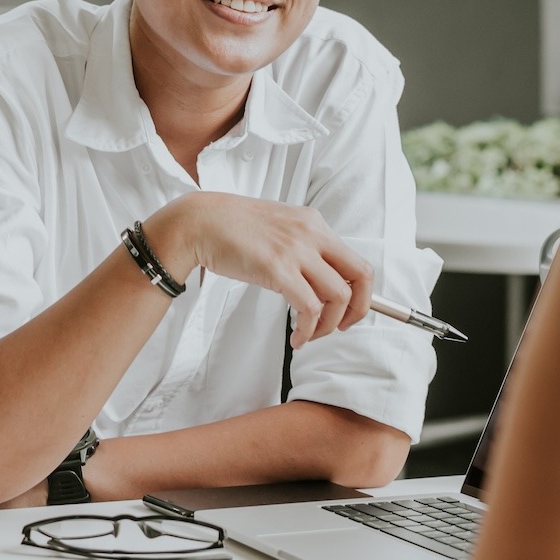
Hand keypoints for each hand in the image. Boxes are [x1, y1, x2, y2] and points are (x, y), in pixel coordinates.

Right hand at [143, 193, 372, 346]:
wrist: (198, 222)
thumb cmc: (230, 228)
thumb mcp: (278, 228)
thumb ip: (301, 247)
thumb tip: (317, 280)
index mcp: (313, 223)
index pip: (356, 261)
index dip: (360, 293)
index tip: (348, 311)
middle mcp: (312, 233)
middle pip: (361, 277)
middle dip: (358, 310)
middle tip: (341, 327)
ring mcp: (296, 250)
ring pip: (338, 296)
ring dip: (328, 325)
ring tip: (309, 335)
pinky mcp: (277, 269)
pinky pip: (309, 308)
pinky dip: (307, 330)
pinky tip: (296, 338)